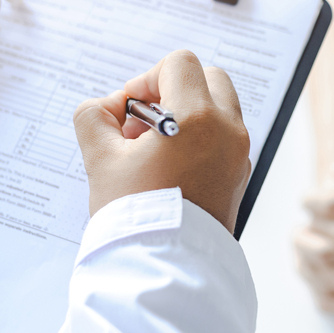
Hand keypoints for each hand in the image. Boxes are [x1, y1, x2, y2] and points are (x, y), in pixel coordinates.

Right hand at [72, 50, 250, 232]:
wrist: (166, 269)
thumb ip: (94, 117)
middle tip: (143, 122)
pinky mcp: (240, 173)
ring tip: (153, 147)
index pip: (179, 64)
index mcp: (198, 117)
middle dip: (173, 89)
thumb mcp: (99, 159)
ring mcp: (239, 152)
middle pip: (208, 77)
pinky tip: (169, 165)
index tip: (129, 108)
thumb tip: (110, 106)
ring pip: (219, 106)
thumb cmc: (135, 215)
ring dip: (187, 111)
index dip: (147, 77)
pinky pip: (224, 135)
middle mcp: (228, 130)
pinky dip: (200, 136)